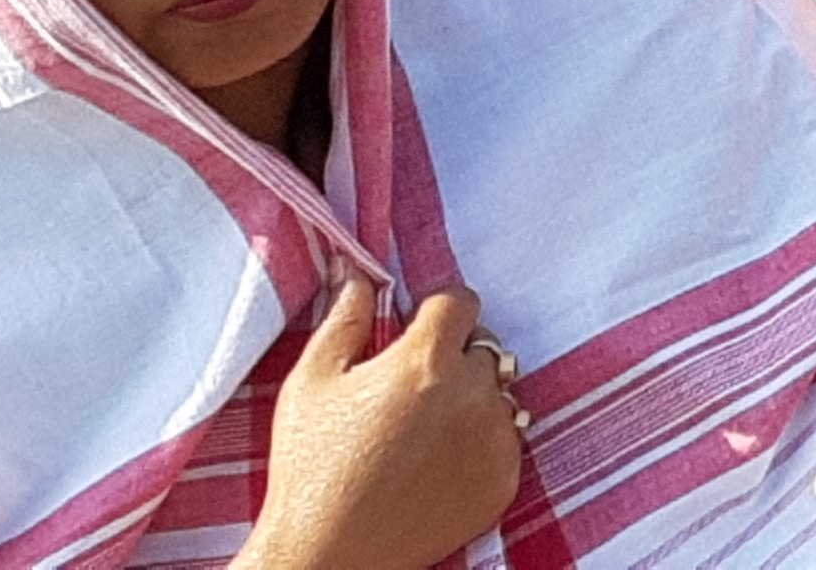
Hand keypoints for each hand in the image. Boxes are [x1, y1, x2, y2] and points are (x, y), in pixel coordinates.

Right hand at [248, 278, 526, 569]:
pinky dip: (479, 446)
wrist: (329, 552)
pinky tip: (434, 466)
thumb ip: (343, 319)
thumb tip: (358, 273)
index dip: (438, 309)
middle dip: (451, 359)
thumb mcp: (310, 383)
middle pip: (481, 350)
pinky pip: (505, 443)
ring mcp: (496, 440)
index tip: (418, 327)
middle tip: (408, 393)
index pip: (461, 301)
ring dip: (471, 402)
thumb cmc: (311, 467)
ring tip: (420, 435)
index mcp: (426, 361)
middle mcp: (474, 395)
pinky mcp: (505, 480)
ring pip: (497, 396)